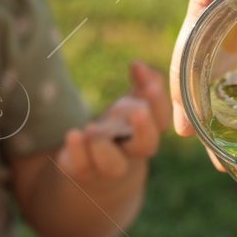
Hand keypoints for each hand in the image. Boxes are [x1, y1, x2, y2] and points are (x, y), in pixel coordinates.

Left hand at [55, 61, 170, 184]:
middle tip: (139, 112)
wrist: (100, 171)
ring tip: (92, 128)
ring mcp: (108, 165)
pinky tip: (74, 135)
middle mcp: (131, 151)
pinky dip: (77, 152)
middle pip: (146, 146)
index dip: (160, 104)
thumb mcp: (135, 104)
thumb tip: (139, 64)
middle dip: (144, 129)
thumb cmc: (122, 128)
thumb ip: (145, 83)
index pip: (162, 119)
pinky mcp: (83, 171)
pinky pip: (82, 167)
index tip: (151, 86)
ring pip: (113, 164)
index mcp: (147, 130)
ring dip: (104, 147)